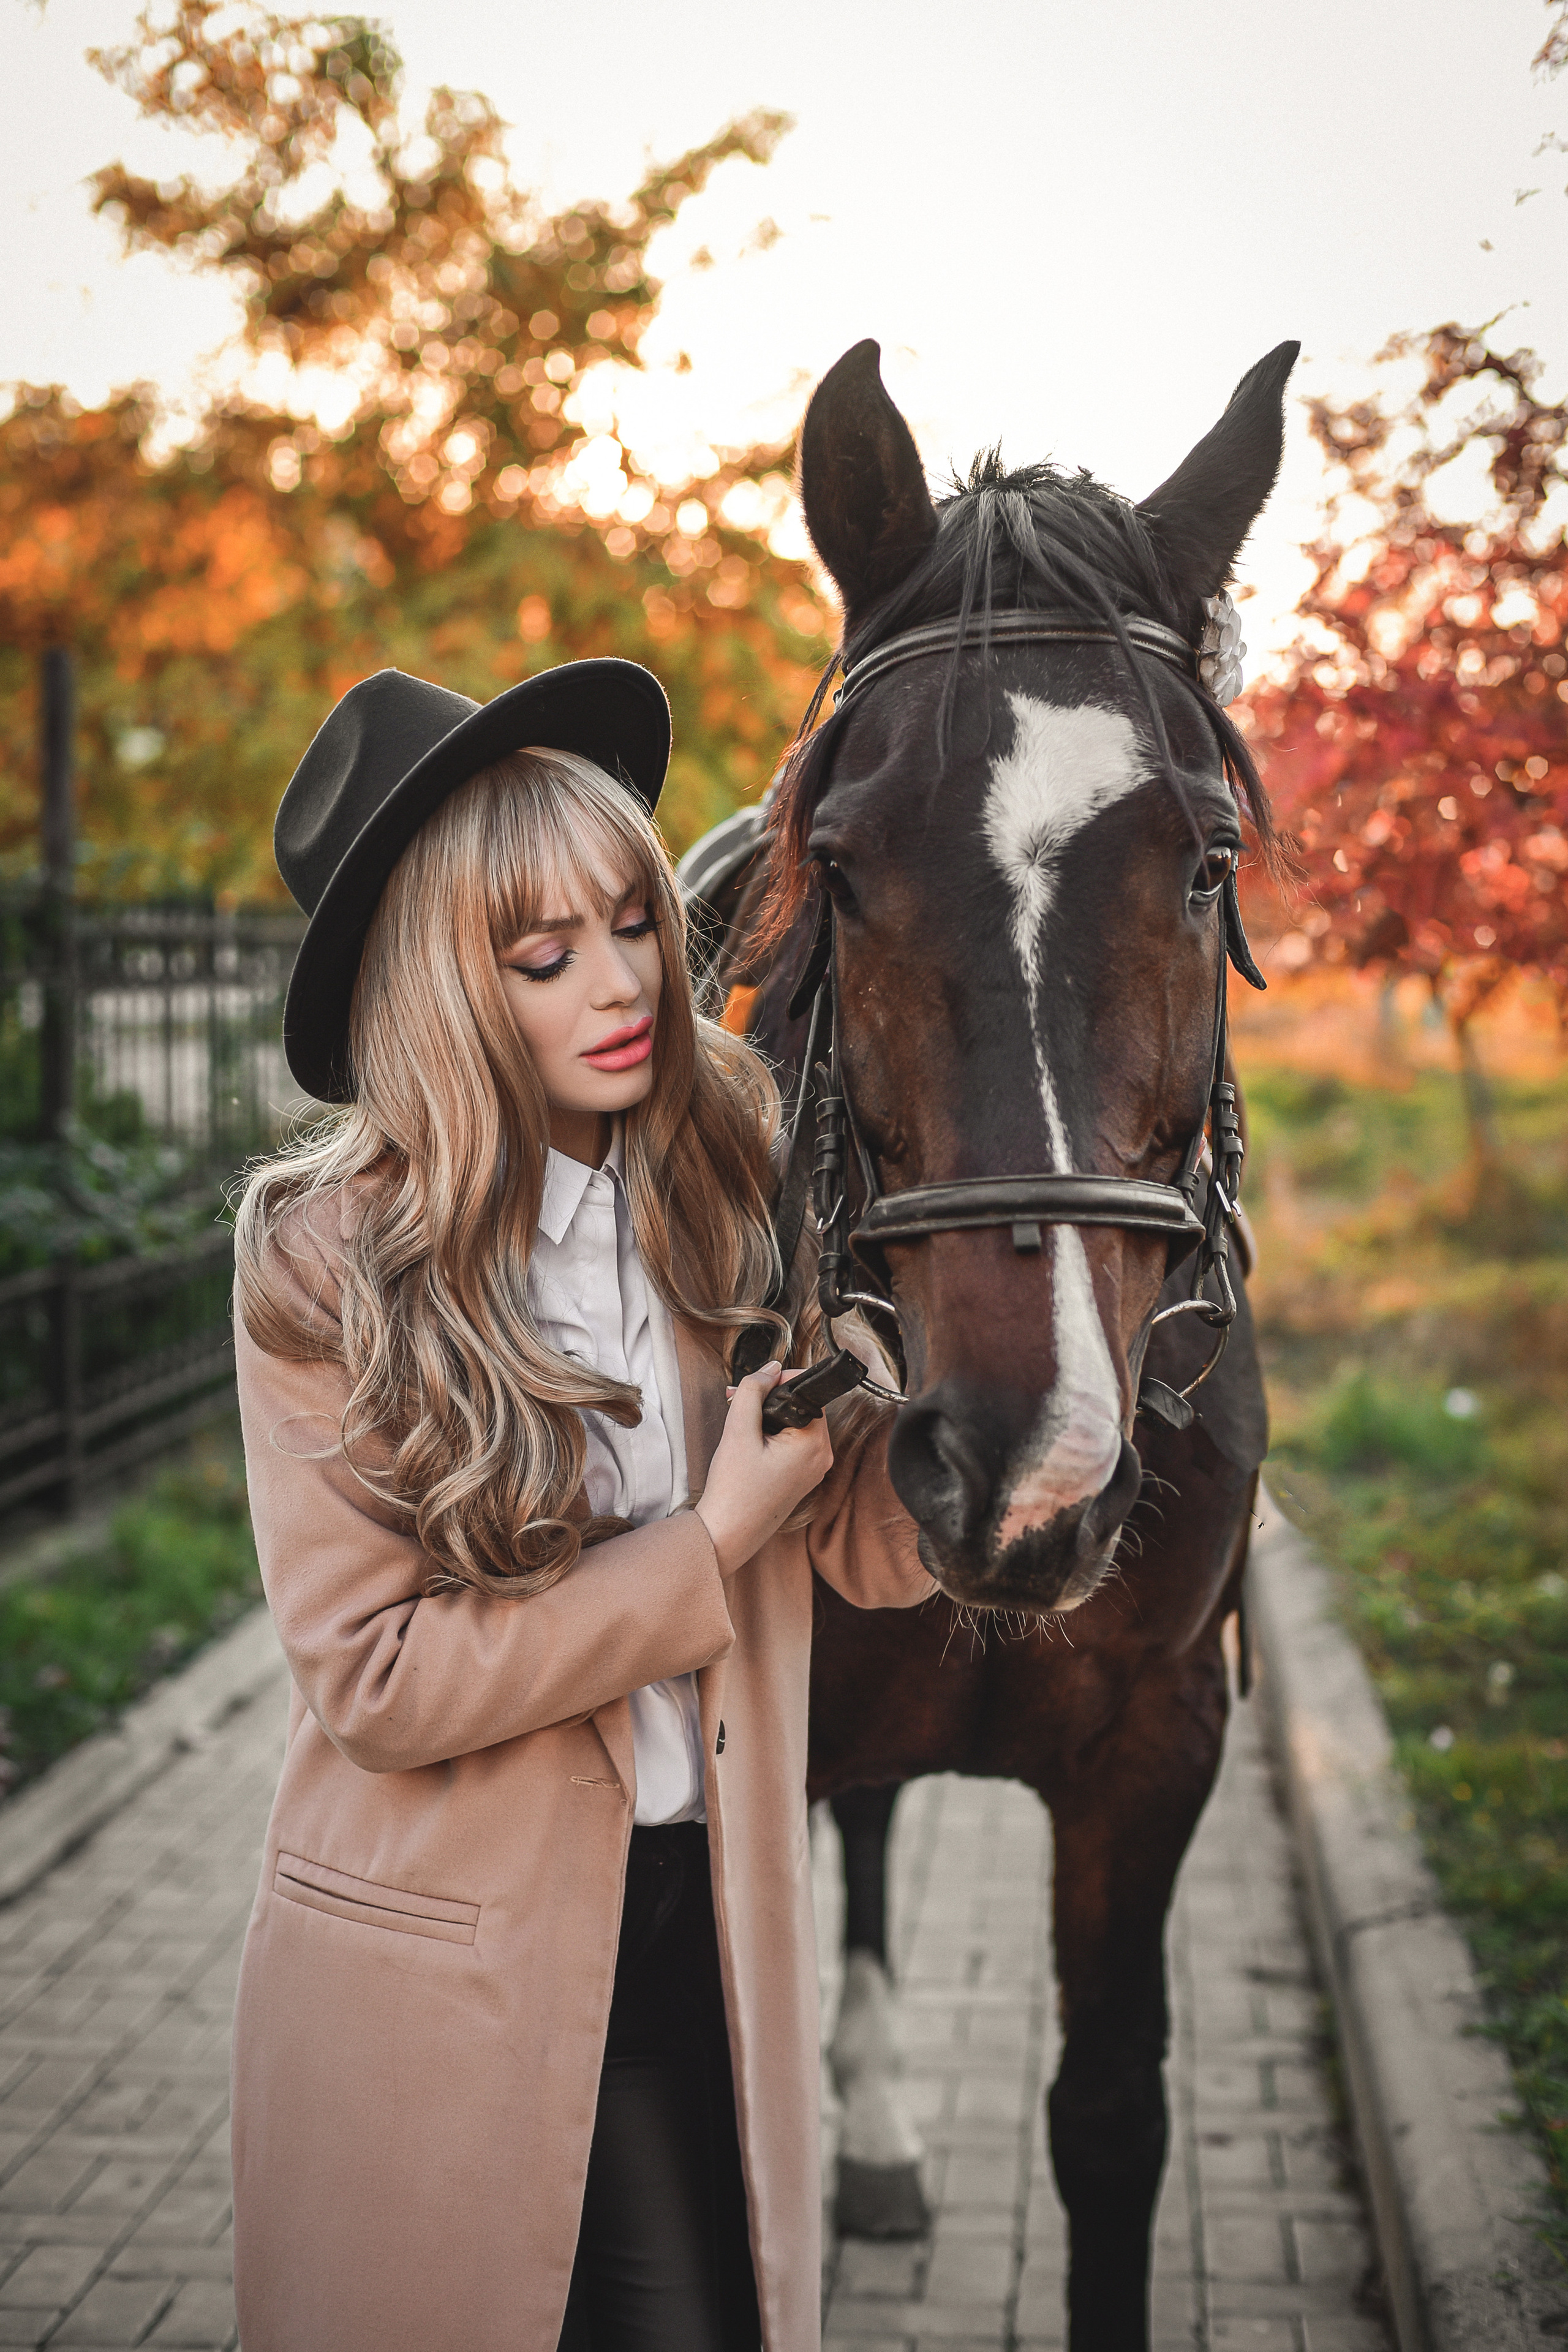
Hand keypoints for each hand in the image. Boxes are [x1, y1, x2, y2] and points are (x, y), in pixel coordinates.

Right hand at [694, 1361, 833, 1576]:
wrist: (727, 1534)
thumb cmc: (733, 1490)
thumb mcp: (738, 1430)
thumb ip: (754, 1390)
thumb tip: (772, 1368)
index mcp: (815, 1444)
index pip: (805, 1393)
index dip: (778, 1382)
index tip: (752, 1385)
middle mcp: (821, 1457)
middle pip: (800, 1409)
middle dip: (769, 1400)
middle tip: (736, 1400)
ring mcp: (812, 1471)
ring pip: (794, 1426)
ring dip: (767, 1417)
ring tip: (736, 1418)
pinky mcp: (800, 1480)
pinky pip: (791, 1445)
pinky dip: (770, 1437)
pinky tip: (746, 1440)